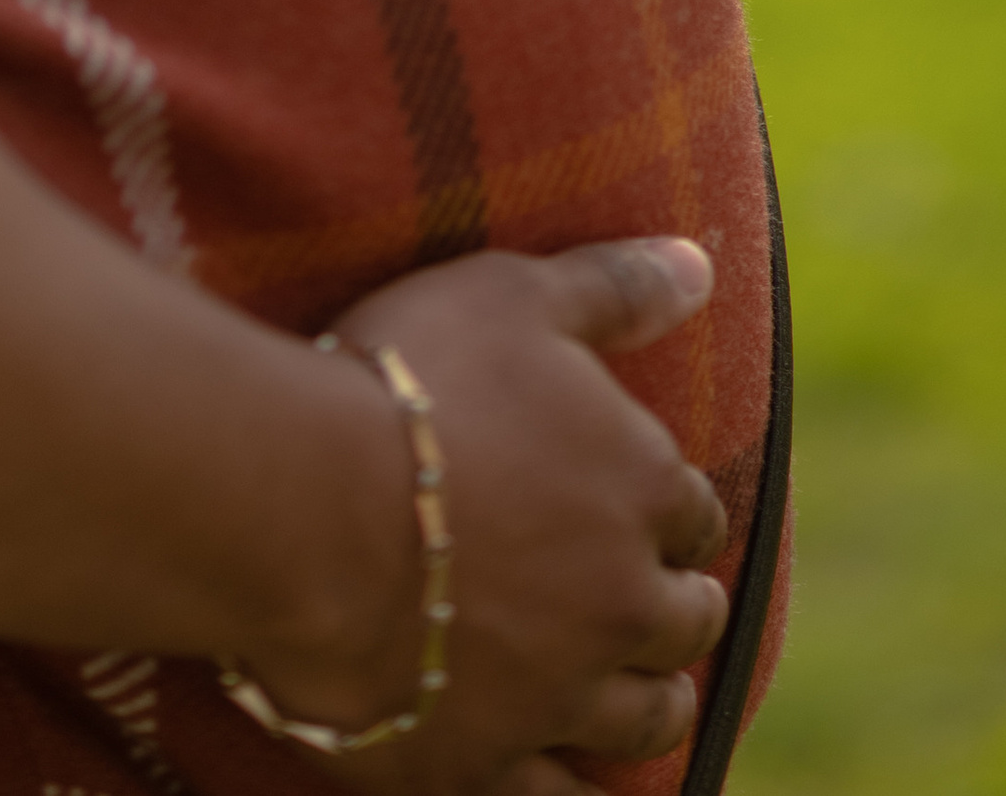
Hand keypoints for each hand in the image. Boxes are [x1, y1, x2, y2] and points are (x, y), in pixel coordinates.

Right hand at [251, 238, 728, 792]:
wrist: (304, 509)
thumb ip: (612, 285)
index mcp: (638, 486)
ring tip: (647, 695)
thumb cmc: (406, 381)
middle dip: (677, 606)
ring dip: (654, 702)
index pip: (691, 507)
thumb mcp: (512, 295)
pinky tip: (590, 794)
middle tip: (657, 601)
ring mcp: (560, 692)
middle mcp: (621, 598)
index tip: (650, 505)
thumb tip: (700, 263)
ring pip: (647, 718)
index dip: (669, 505)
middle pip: (684, 618)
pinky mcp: (490, 763)